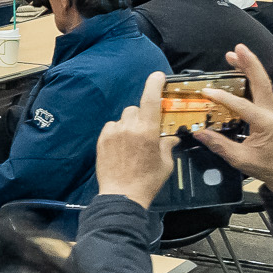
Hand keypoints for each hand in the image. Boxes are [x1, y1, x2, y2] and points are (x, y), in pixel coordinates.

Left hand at [94, 72, 173, 210]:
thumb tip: (170, 138)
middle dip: (141, 116)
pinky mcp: (102, 139)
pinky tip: (120, 147)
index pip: (150, 99)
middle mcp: (129, 127)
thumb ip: (167, 146)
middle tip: (145, 132)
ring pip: (123, 118)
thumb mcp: (165, 164)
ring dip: (128, 124)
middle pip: (135, 108)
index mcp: (147, 131)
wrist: (122, 196)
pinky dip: (117, 132)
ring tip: (131, 143)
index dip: (154, 84)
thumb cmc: (147, 181)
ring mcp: (113, 132)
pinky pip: (111, 127)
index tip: (157, 76)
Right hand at [187, 46, 272, 191]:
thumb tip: (198, 132)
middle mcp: (271, 112)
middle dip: (249, 64)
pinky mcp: (269, 111)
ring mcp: (272, 110)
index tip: (206, 91)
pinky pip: (261, 89)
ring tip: (235, 53)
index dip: (223, 97)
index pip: (242, 105)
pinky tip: (240, 70)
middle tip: (236, 49)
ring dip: (250, 66)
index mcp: (265, 123)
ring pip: (262, 83)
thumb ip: (219, 145)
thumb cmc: (264, 166)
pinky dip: (251, 76)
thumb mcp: (240, 159)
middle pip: (261, 82)